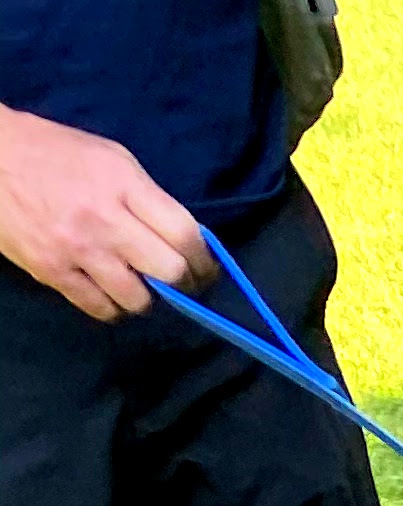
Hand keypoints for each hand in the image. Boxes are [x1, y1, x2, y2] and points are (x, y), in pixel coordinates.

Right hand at [0, 110, 203, 319]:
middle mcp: (104, 218)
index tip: (204, 269)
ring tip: (136, 282)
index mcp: (122, 182)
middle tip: (179, 283)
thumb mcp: (110, 158)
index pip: (185, 233)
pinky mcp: (53, 271)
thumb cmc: (56, 154)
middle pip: (169, 272)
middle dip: (183, 283)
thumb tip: (186, 240)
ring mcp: (78, 248)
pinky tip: (109, 290)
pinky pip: (101, 309)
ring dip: (144, 297)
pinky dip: (112, 306)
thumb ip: (148, 198)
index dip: (203, 260)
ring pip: (138, 300)